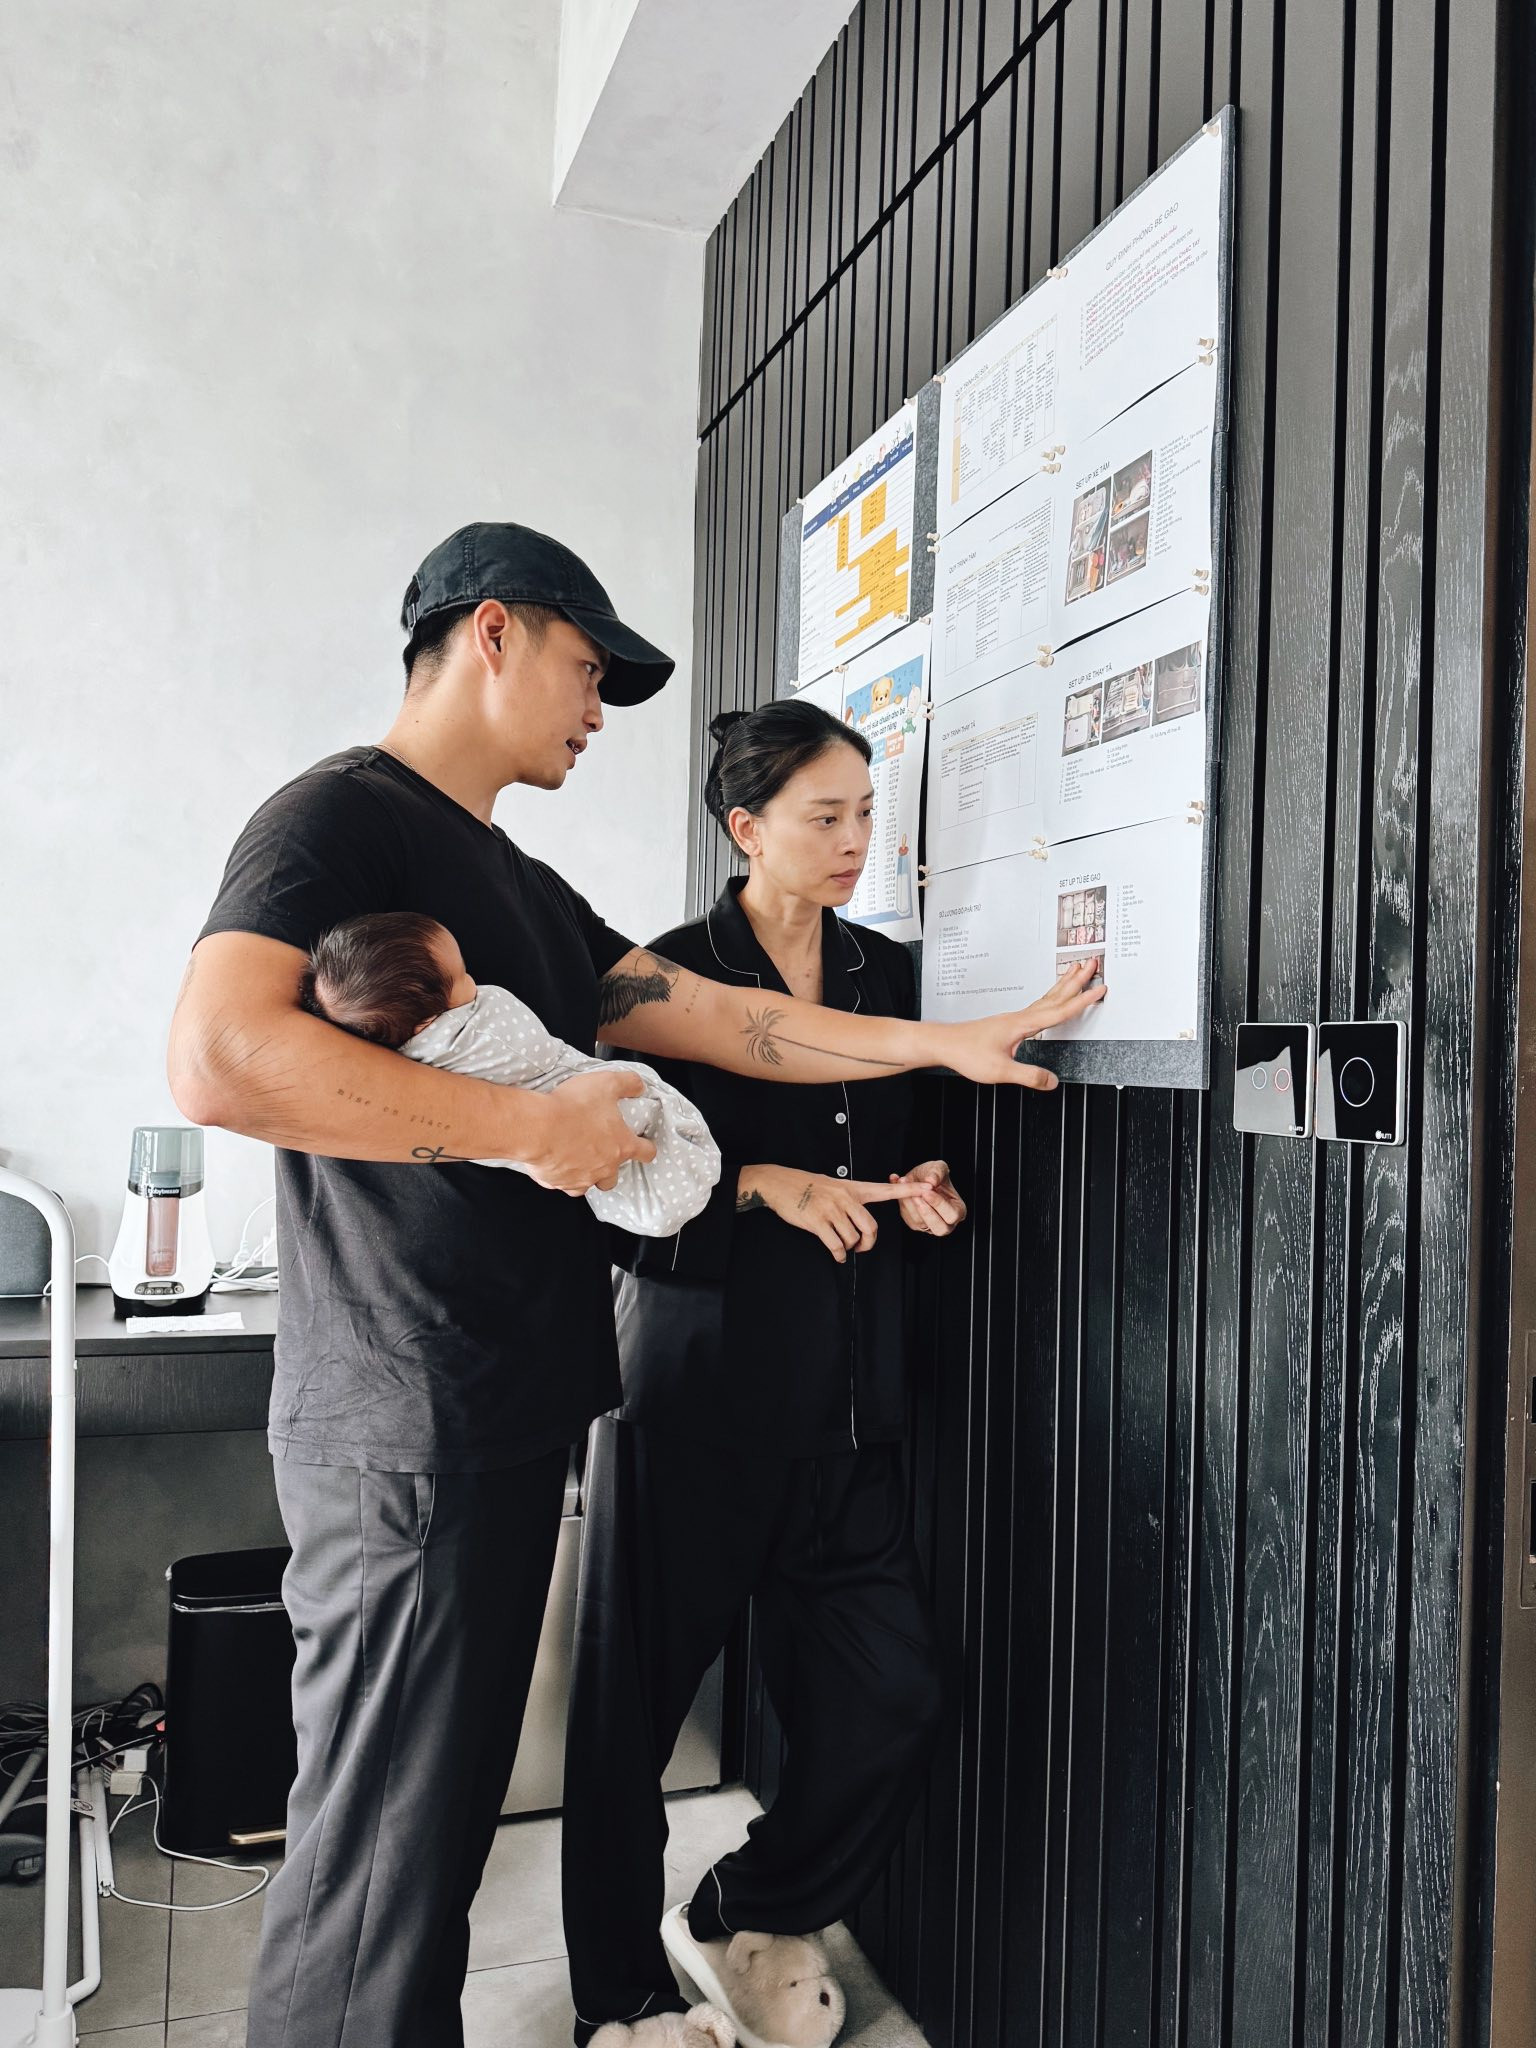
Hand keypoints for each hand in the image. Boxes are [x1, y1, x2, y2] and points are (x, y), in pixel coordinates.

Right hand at [525, 1070, 656, 1195]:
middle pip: (615, 1177)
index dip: (647, 1148)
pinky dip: (564, 1178)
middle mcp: (604, 1167)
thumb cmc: (571, 1107)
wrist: (538, 1127)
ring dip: (587, 1175)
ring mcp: (581, 1178)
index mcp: (621, 1145)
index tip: (644, 1145)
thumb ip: (628, 1083)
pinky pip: (565, 1185)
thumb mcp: (607, 1083)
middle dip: (612, 1167)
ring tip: (579, 1161)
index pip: (646, 1152)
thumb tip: (639, 1086)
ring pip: (589, 1185)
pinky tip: (558, 1165)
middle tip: (603, 1153)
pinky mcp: (558, 1182)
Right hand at [739, 1164, 926, 1263]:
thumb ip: (850, 1199)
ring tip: (840, 1245)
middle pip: (870, 1228)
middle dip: (867, 1244)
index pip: (886, 1190)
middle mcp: (845, 1198)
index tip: (927, 1188)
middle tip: (860, 1247)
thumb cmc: (807, 1186)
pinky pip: (835, 1245)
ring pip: (852, 1239)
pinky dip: (838, 1255)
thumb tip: (859, 1220)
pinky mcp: (818, 1221)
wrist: (780, 1184)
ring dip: (848, 1248)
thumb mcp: (834, 1185)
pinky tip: (835, 1254)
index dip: (908, 1191)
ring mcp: (832, 1210)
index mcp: (853, 1188)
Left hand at [891, 1160, 966, 1236]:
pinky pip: (908, 1218)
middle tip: (916, 1196)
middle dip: (926, 1212)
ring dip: (910, 1204)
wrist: (919, 1176)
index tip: (927, 1192)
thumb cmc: (934, 1174)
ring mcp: (930, 1225)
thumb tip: (931, 1181)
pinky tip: (899, 1186)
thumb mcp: (938, 1167)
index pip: (952, 1215)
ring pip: (919, 1223)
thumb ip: (937, 1172)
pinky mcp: (915, 1223)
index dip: (939, 1204)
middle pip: (940, 1229)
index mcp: (958, 1210)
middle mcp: (946, 1222)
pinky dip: (902, 1202)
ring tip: (905, 1184)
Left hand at [934, 959, 1105, 1086]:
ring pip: (1047, 997)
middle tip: (1093, 962)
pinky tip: (1053, 998)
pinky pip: (1038, 1005)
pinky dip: (1052, 997)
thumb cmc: (967, 1053)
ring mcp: (1015, 1017)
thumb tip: (1052, 1081)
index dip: (1082, 1000)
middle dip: (1077, 980)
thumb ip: (1028, 1076)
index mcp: (1022, 1024)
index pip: (1060, 1010)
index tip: (1100, 989)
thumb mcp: (1000, 1071)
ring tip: (1077, 970)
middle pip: (1056, 995)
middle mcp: (1020, 1016)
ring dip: (1064, 984)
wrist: (944, 1043)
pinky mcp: (1010, 1022)